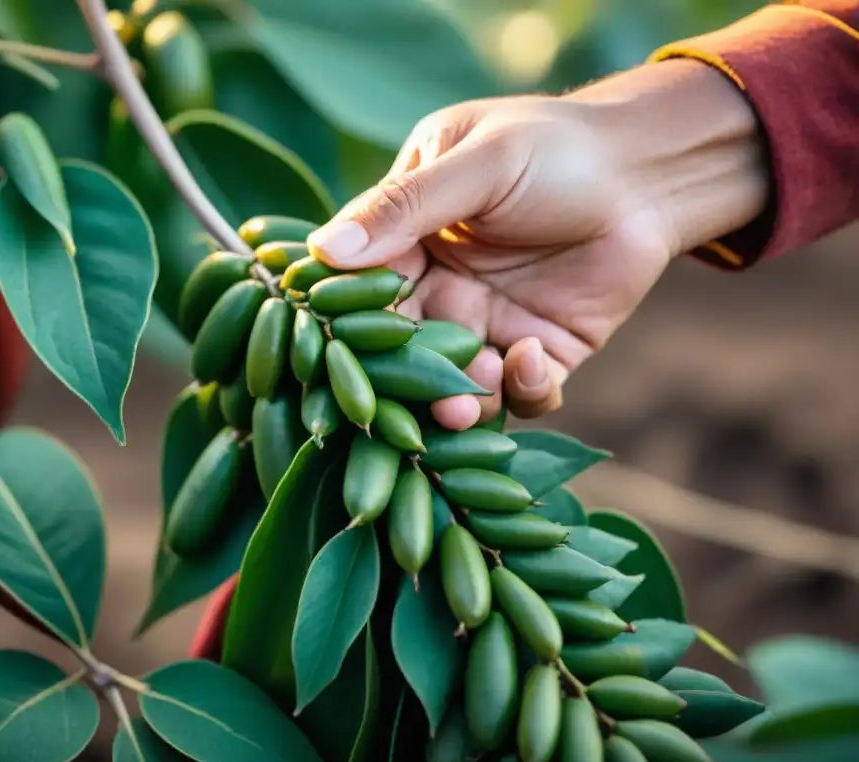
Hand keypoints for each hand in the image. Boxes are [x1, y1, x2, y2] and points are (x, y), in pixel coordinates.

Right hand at [307, 59, 766, 430]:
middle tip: (401, 401)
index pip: (362, 292)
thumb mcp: (475, 164)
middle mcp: (440, 291)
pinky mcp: (540, 353)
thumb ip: (403, 207)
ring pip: (457, 384)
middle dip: (401, 382)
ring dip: (458, 400)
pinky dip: (522, 392)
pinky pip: (521, 395)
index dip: (348, 326)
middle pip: (403, 352)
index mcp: (408, 240)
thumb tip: (324, 248)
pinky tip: (530, 359)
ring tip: (466, 402)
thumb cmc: (553, 148)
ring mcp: (489, 327)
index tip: (333, 357)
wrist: (648, 171)